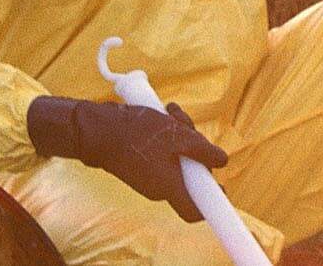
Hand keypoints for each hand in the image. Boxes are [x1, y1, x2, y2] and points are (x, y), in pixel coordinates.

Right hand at [27, 97, 226, 222]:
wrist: (98, 131)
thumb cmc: (138, 134)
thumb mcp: (177, 136)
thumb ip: (202, 151)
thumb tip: (223, 162)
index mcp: (168, 187)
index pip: (192, 210)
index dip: (211, 203)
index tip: (223, 189)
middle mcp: (159, 186)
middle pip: (190, 174)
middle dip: (196, 147)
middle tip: (188, 124)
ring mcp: (150, 175)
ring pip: (179, 157)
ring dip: (182, 133)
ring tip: (172, 112)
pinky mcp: (143, 164)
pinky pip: (165, 151)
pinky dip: (169, 134)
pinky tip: (166, 113)